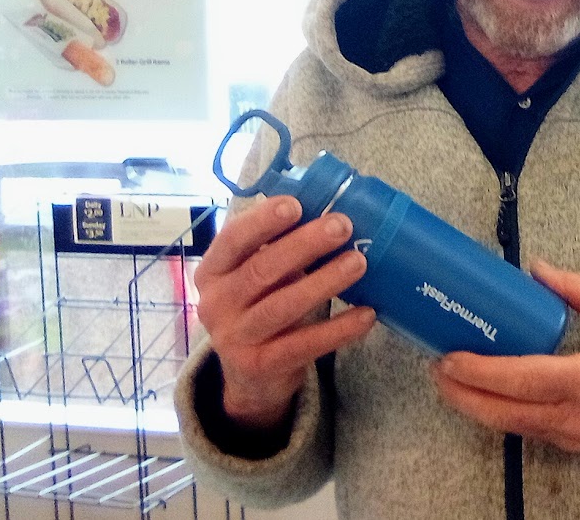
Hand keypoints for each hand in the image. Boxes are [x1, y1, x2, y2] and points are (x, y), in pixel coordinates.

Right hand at [194, 196, 376, 429]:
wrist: (248, 375)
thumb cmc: (259, 305)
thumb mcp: (254, 275)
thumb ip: (277, 247)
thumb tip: (329, 212)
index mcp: (212, 271)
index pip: (232, 240)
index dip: (262, 221)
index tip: (295, 205)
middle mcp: (215, 304)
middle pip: (261, 270)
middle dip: (304, 245)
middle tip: (342, 226)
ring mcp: (236, 338)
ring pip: (283, 306)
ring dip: (324, 282)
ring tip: (359, 262)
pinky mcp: (261, 366)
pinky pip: (305, 345)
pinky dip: (338, 329)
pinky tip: (366, 314)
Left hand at [429, 261, 579, 453]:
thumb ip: (575, 288)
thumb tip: (535, 271)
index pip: (520, 380)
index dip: (479, 372)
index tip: (449, 357)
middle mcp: (576, 415)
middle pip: (501, 413)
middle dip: (461, 393)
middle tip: (436, 367)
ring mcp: (573, 434)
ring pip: (509, 425)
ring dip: (475, 404)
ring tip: (450, 376)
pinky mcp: (573, 441)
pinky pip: (525, 428)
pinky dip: (499, 410)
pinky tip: (484, 390)